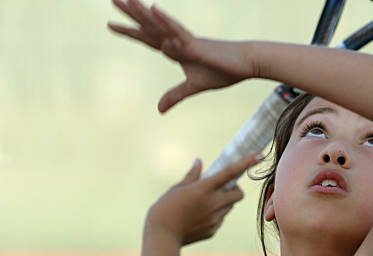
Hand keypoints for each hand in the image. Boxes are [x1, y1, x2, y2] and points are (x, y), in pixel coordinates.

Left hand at [108, 0, 254, 112]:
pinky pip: (178, 32)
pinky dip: (165, 21)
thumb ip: (175, 96)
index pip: (147, 39)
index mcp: (175, 50)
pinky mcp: (196, 44)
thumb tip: (158, 110)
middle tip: (112, 0)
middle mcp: (177, 41)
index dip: (129, 32)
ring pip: (159, 25)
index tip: (110, 25)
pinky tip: (153, 9)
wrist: (245, 64)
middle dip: (129, 15)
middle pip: (148, 27)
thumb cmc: (222, 71)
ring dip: (142, 12)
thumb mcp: (194, 87)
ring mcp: (185, 41)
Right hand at [145, 153, 261, 246]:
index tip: (260, 155)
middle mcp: (213, 203)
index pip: (230, 173)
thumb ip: (192, 176)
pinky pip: (220, 219)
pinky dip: (214, 216)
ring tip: (202, 205)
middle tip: (222, 189)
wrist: (161, 237)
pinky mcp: (213, 230)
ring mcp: (215, 219)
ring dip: (223, 202)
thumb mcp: (176, 189)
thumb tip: (199, 161)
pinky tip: (197, 218)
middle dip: (235, 190)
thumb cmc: (164, 209)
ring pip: (229, 207)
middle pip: (238, 194)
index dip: (246, 163)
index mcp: (203, 189)